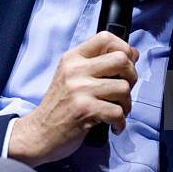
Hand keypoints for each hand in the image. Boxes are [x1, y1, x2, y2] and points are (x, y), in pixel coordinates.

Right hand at [8, 31, 137, 166]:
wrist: (39, 133)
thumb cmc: (61, 106)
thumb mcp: (74, 77)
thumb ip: (100, 63)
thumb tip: (133, 53)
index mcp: (73, 58)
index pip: (105, 37)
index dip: (123, 48)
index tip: (126, 64)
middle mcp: (76, 69)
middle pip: (121, 59)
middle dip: (132, 76)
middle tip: (123, 91)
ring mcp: (79, 89)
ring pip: (123, 87)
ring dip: (126, 104)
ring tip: (118, 111)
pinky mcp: (84, 109)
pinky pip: (117, 112)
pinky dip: (120, 122)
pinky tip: (114, 125)